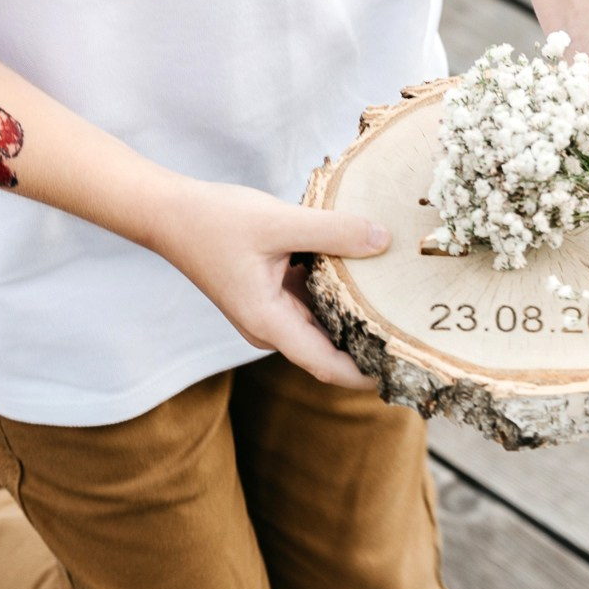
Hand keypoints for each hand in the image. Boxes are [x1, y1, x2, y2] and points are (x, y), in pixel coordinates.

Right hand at [151, 175, 387, 385]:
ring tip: (404, 302)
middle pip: (331, 350)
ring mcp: (271, 313)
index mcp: (270, 323)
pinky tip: (367, 273)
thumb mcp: (279, 221)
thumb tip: (384, 241)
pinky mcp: (271, 295)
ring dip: (357, 315)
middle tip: (419, 332)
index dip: (368, 375)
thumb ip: (333, 232)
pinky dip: (338, 292)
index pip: (328, 367)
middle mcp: (271, 328)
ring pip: (324, 324)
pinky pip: (313, 301)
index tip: (407, 369)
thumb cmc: (214, 221)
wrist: (169, 214)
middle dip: (372, 345)